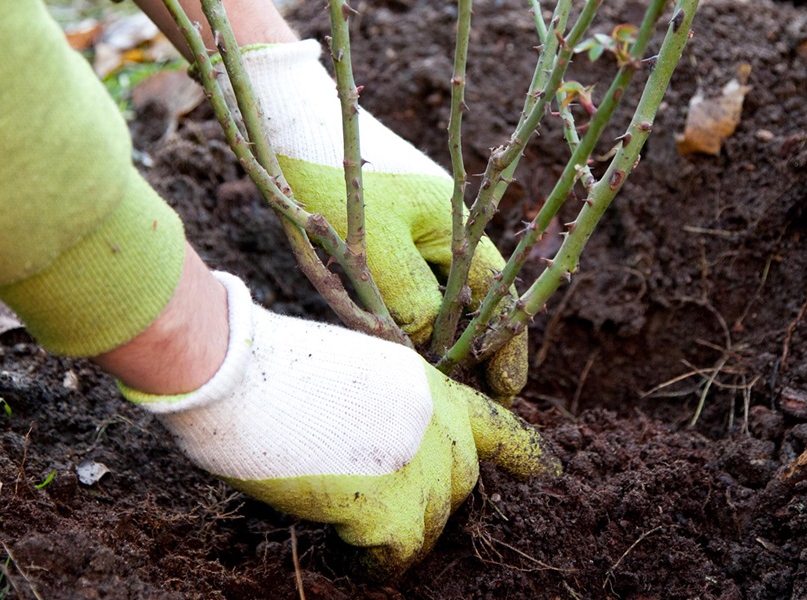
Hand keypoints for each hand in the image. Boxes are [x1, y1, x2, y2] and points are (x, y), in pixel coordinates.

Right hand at [120, 272, 558, 574]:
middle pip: (460, 484)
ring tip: (351, 533)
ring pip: (431, 523)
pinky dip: (374, 561)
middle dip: (428, 502)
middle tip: (381, 511)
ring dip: (395, 534)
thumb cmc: (269, 365)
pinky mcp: (386, 502)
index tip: (544, 468)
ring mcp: (417, 461)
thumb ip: (385, 411)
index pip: (494, 423)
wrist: (233, 367)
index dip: (520, 451)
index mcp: (426, 383)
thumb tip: (388, 458)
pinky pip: (398, 552)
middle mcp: (436, 421)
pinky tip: (344, 551)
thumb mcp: (351, 373)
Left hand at [238, 40, 527, 399]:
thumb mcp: (376, 251)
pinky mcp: (395, 236)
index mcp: (460, 230)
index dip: (505, 349)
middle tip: (475, 397)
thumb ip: (413, 300)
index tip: (507, 391)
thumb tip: (431, 346)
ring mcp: (423, 233)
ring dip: (445, 337)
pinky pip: (416, 286)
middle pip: (476, 303)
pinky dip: (416, 317)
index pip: (499, 300)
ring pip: (445, 298)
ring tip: (441, 380)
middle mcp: (450, 232)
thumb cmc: (337, 185)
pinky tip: (405, 342)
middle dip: (478, 351)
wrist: (299, 132)